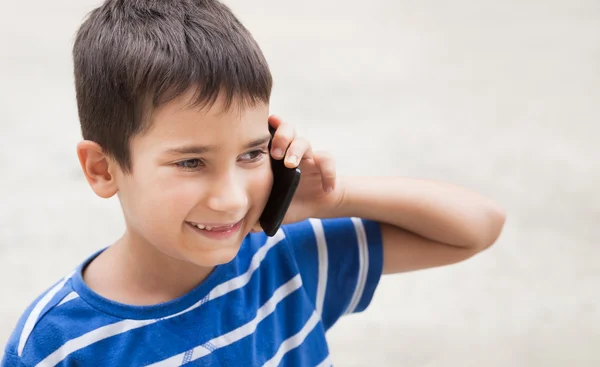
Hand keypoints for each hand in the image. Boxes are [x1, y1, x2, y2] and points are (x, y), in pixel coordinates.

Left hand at [253, 115, 342, 230]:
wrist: (313, 204)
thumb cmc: (287, 201)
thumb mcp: (272, 208)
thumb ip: (258, 213)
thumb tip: (248, 227)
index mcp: (273, 157)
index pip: (268, 135)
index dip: (264, 129)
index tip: (258, 131)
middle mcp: (289, 151)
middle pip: (287, 129)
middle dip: (281, 136)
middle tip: (274, 153)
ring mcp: (307, 157)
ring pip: (304, 141)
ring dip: (297, 150)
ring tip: (291, 165)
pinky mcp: (322, 166)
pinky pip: (327, 160)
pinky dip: (328, 173)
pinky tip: (326, 188)